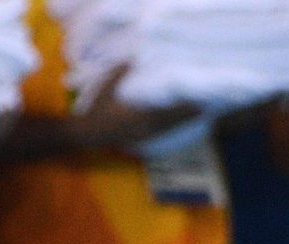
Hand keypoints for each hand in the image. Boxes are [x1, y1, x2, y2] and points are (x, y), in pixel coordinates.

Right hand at [77, 65, 199, 150]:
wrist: (85, 135)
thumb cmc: (95, 112)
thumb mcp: (105, 89)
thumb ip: (118, 74)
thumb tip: (131, 59)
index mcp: (136, 116)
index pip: (164, 112)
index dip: (181, 108)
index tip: (195, 101)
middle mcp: (141, 128)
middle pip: (169, 122)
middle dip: (186, 116)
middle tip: (203, 109)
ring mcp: (139, 135)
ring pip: (165, 130)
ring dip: (181, 123)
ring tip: (195, 116)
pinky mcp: (136, 139)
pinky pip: (157, 134)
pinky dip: (169, 129)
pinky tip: (176, 126)